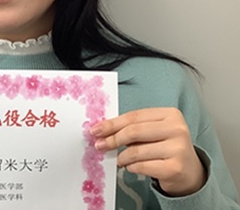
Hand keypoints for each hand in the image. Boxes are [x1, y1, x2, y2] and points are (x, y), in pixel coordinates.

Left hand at [90, 107, 206, 196]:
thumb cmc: (166, 147)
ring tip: (118, 159)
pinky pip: (143, 166)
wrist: (190, 172)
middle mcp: (177, 129)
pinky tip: (130, 167)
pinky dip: (131, 167)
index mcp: (170, 114)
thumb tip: (103, 131)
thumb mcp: (154, 131)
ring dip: (121, 156)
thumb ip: (134, 127)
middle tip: (99, 145)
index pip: (134, 116)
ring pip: (136, 151)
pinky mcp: (175, 168)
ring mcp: (178, 149)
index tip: (96, 129)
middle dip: (113, 139)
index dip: (112, 123)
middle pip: (134, 131)